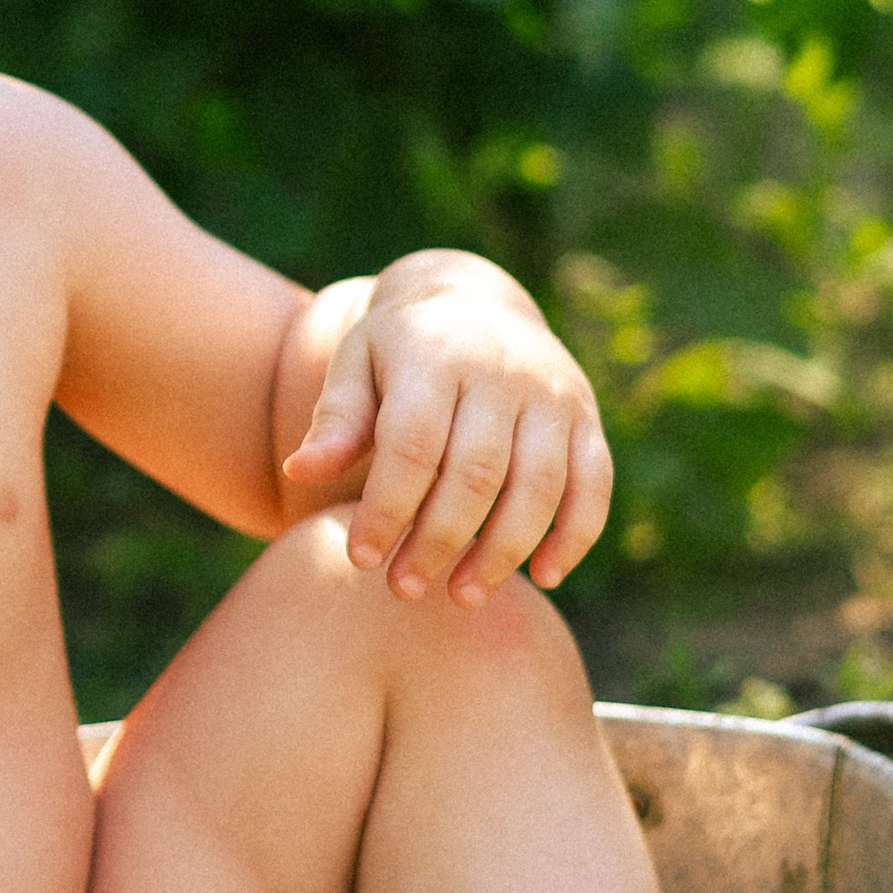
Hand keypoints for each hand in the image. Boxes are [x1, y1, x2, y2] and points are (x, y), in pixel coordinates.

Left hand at [281, 255, 611, 603]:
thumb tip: (298, 470)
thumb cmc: (399, 348)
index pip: (412, 445)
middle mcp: (502, 372)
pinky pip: (593, 484)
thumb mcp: (356, 364)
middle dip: (439, 541)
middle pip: (476, 473)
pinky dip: (574, 535)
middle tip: (405, 588)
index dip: (387, 509)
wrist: (473, 298)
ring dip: (502, 551)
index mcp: (434, 355)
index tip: (362, 559)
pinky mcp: (586, 417)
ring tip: (462, 595)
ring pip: (538, 486)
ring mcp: (553, 394)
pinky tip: (543, 576)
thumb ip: (335, 419)